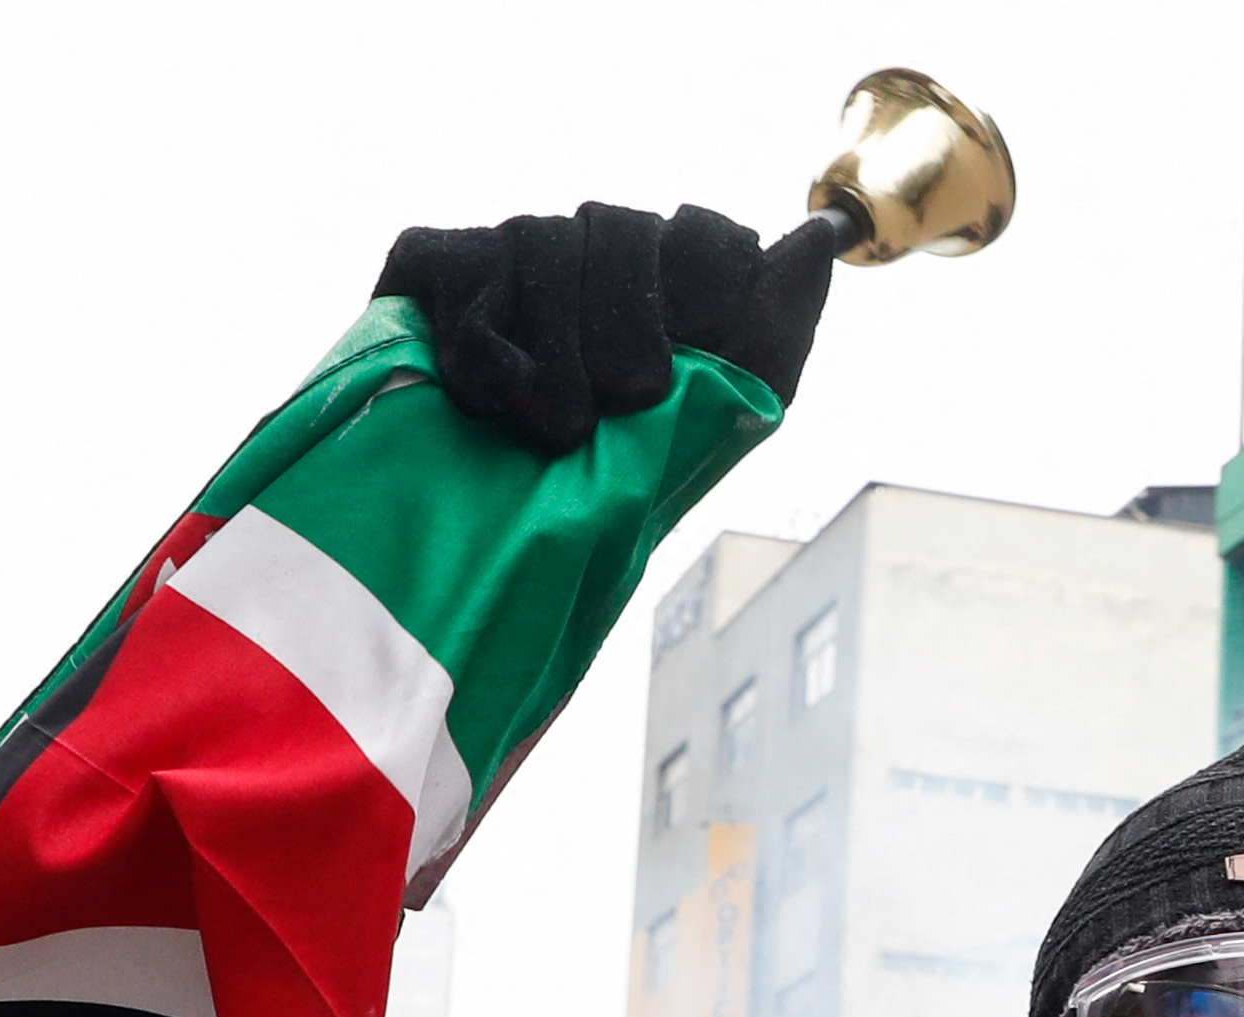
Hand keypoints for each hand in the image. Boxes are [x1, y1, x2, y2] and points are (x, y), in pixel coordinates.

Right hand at [374, 202, 844, 450]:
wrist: (490, 562)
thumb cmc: (611, 497)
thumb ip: (774, 331)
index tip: (699, 352)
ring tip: (556, 431)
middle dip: (629, 324)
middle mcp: (584, 254)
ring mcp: (503, 252)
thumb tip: (818, 242)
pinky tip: (491, 405)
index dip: (711, 281)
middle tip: (627, 402)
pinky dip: (483, 347)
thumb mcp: (716, 425)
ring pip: (538, 241)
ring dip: (556, 352)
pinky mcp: (426, 264)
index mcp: (664, 286)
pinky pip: (464, 268)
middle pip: (619, 227)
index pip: (706, 234)